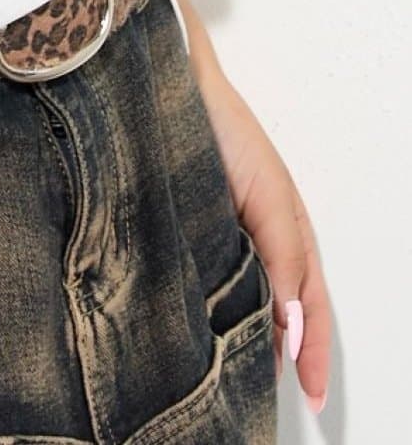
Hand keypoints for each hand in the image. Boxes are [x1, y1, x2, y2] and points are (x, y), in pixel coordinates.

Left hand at [193, 64, 330, 416]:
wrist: (171, 84)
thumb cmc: (226, 131)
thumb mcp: (270, 200)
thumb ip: (283, 262)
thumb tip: (291, 326)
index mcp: (287, 232)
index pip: (308, 306)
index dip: (311, 351)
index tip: (311, 397)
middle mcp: (253, 238)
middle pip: (274, 309)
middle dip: (277, 354)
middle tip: (269, 397)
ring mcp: (215, 233)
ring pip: (233, 299)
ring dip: (237, 335)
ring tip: (232, 377)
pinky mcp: (178, 226)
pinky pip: (194, 278)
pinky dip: (199, 308)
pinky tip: (189, 330)